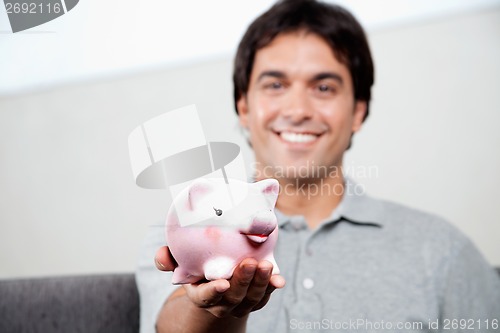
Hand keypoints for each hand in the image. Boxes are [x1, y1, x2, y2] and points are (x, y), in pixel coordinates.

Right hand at [154, 246, 285, 318]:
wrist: (215, 283)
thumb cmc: (196, 270)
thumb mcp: (179, 263)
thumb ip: (168, 259)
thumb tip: (162, 255)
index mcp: (200, 295)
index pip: (206, 297)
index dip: (214, 292)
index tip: (222, 283)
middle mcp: (221, 303)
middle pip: (234, 297)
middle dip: (242, 281)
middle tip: (249, 263)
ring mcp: (240, 303)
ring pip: (252, 298)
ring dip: (260, 282)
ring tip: (266, 265)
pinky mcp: (255, 299)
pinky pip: (265, 295)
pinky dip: (272, 286)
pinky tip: (278, 277)